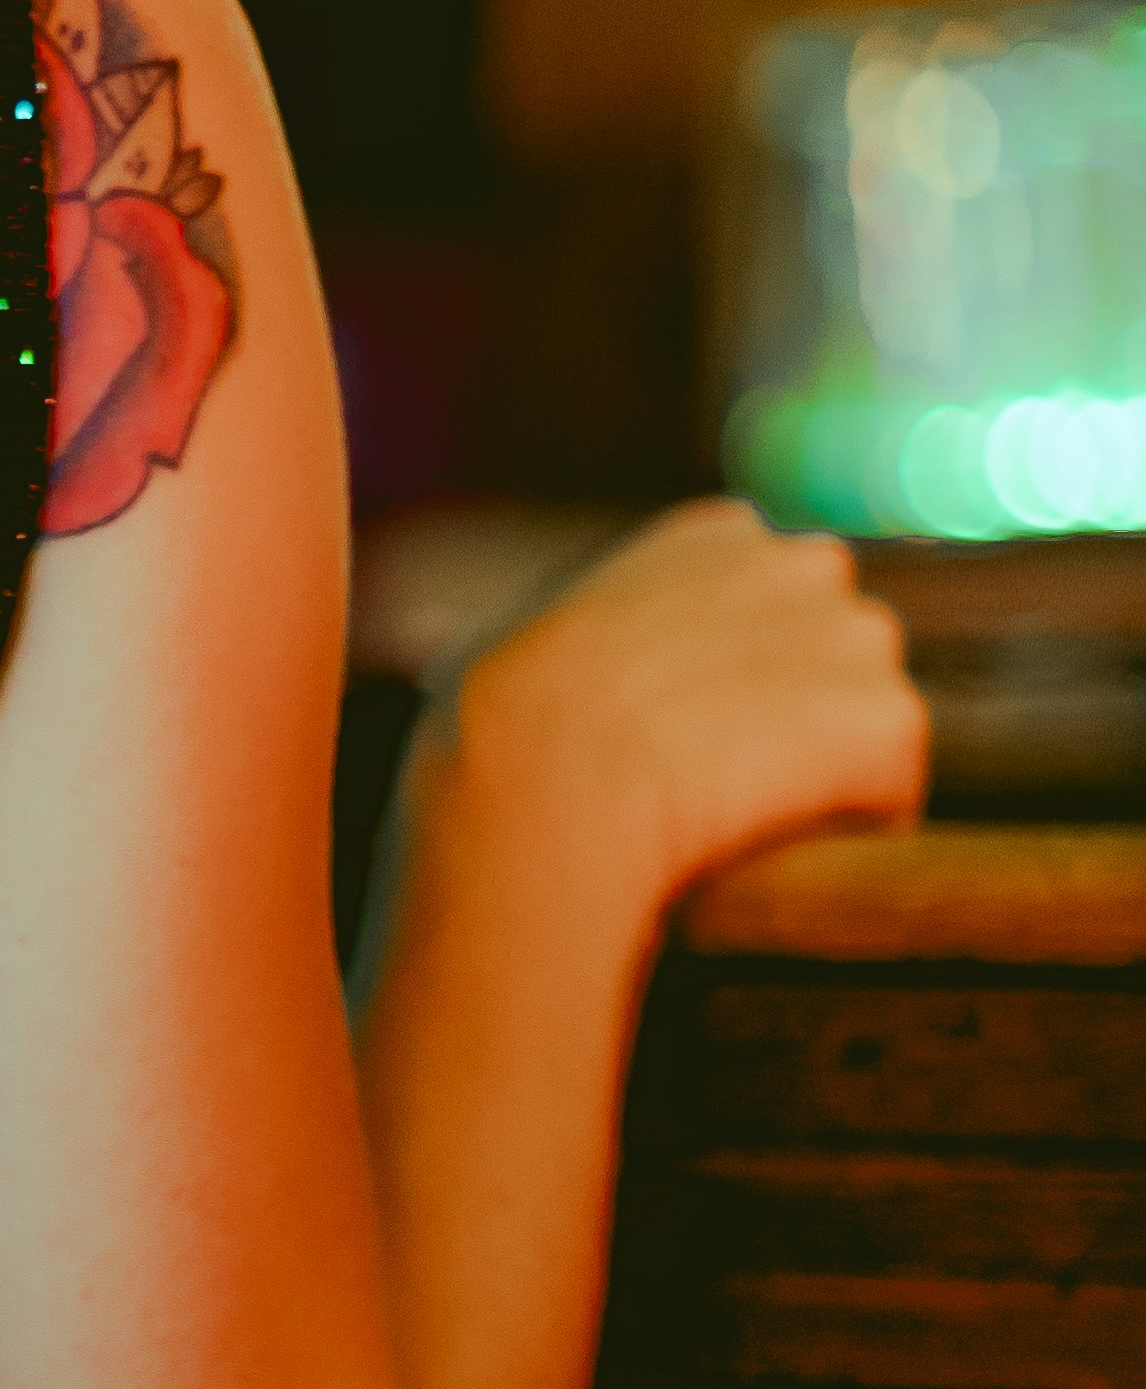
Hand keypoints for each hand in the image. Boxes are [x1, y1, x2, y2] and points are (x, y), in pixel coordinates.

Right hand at [430, 499, 925, 935]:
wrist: (541, 779)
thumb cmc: (499, 725)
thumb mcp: (525, 635)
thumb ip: (585, 628)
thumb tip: (558, 660)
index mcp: (715, 535)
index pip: (770, 602)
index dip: (737, 680)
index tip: (687, 737)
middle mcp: (803, 562)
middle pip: (836, 657)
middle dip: (798, 719)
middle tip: (718, 791)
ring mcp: (856, 637)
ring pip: (865, 729)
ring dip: (822, 779)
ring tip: (730, 825)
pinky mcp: (890, 719)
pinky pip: (886, 800)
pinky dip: (841, 838)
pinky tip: (760, 852)